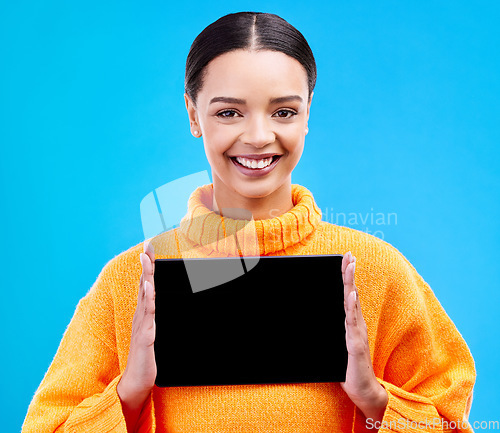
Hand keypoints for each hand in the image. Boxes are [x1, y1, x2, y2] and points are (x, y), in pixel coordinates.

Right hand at [117, 240, 156, 430]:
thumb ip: (157, 318)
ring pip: (144, 296)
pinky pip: (147, 315)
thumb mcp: (155, 333)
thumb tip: (166, 304)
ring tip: (146, 259)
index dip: (148, 266)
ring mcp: (142, 325)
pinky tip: (149, 287)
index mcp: (145, 314)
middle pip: (144, 285)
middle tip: (147, 246)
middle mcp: (141, 316)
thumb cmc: (147, 357)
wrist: (137, 381)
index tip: (149, 248)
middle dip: (146, 264)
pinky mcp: (145, 336)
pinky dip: (147, 299)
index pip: (147, 285)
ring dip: (146, 276)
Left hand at [340, 251, 387, 421]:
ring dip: (351, 283)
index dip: (346, 278)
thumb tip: (310, 321)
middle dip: (349, 273)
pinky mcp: (356, 344)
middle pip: (351, 294)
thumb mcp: (335, 347)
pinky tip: (351, 294)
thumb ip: (330, 333)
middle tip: (349, 255)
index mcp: (350, 324)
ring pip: (353, 303)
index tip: (345, 260)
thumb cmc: (348, 369)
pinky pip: (353, 322)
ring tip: (350, 266)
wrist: (363, 392)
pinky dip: (352, 306)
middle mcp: (355, 325)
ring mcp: (357, 333)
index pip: (347, 296)